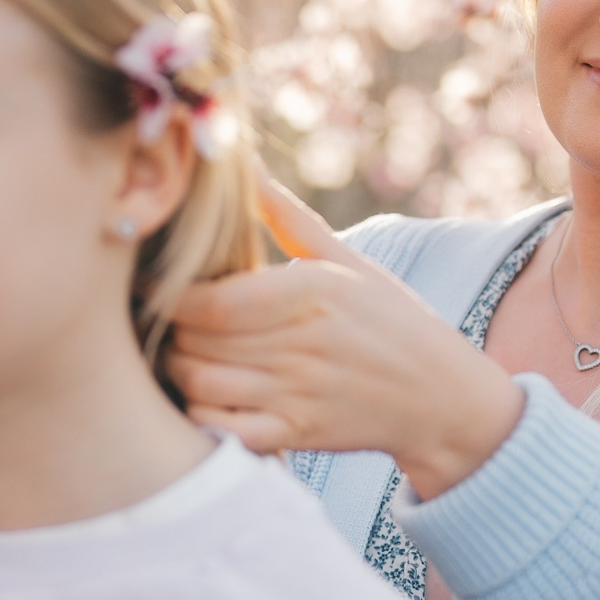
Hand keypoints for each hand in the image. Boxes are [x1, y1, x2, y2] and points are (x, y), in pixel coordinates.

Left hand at [167, 177, 524, 498]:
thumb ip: (287, 215)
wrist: (442, 397)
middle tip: (165, 320)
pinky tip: (205, 398)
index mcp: (311, 293)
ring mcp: (299, 394)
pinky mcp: (298, 434)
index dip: (169, 296)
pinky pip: (225, 432)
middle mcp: (303, 345)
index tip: (157, 285)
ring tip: (183, 354)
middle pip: (197, 341)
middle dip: (170, 330)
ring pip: (201, 384)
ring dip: (179, 370)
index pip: (212, 301)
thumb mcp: (349, 261)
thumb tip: (243, 165)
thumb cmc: (391, 319)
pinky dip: (202, 418)